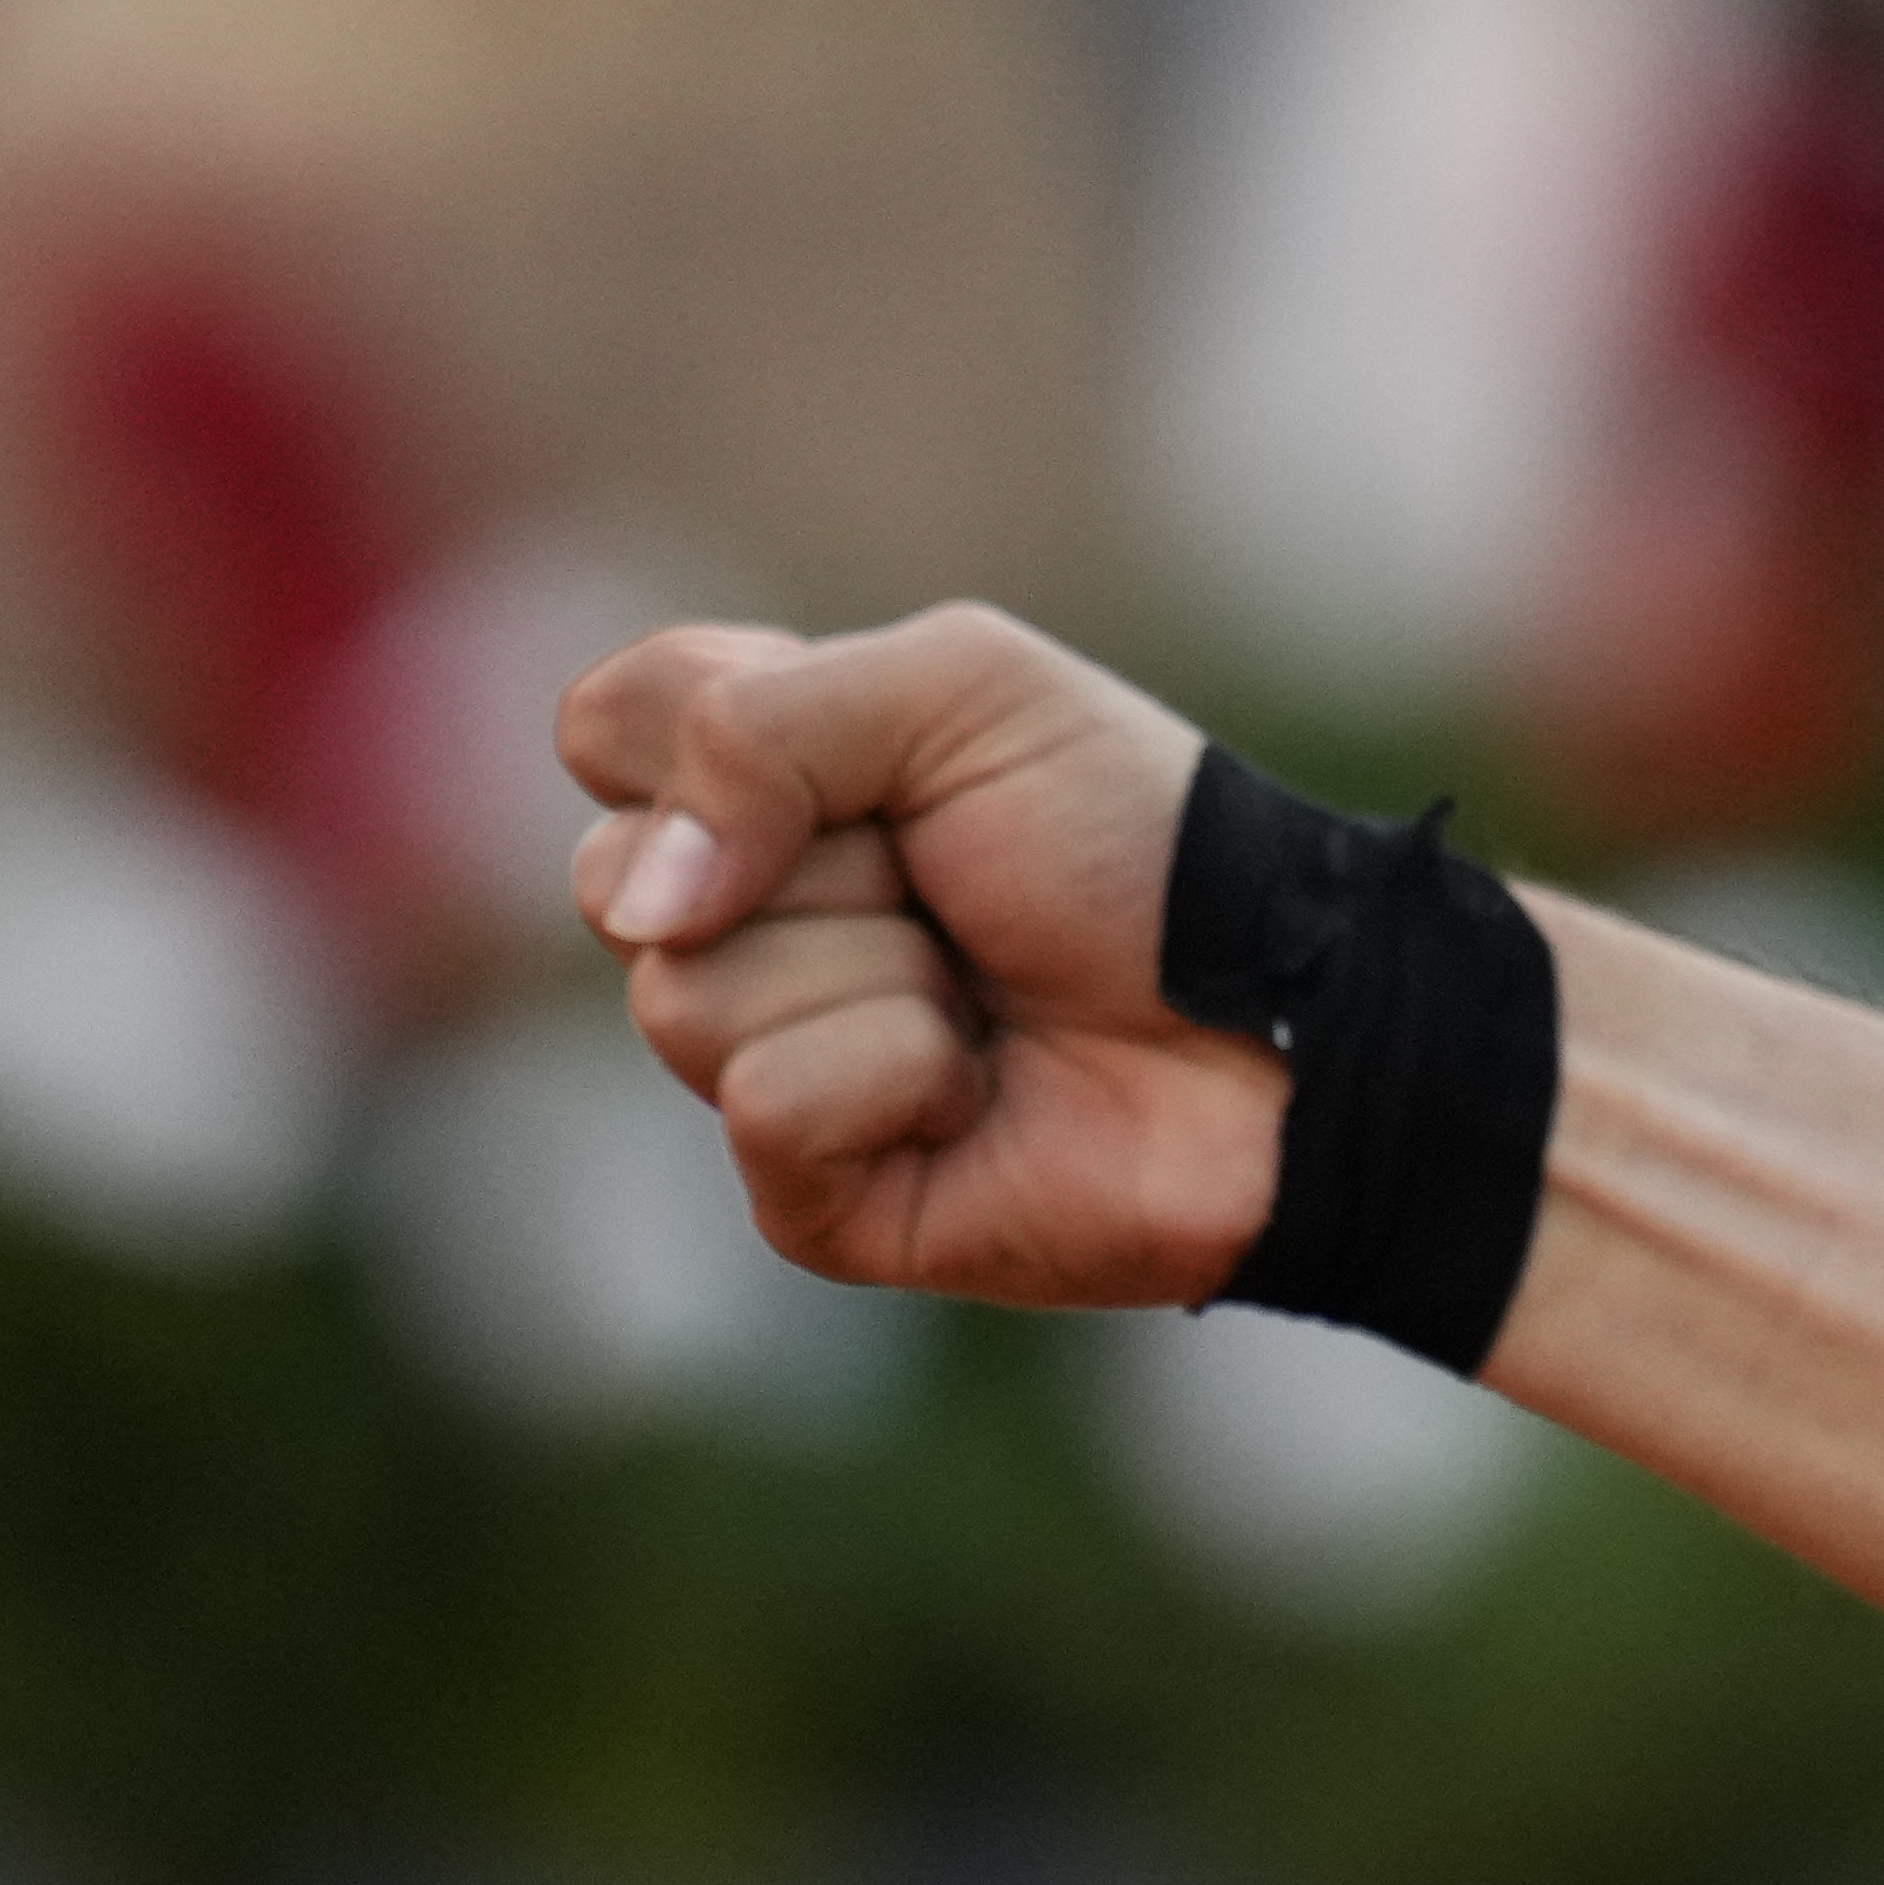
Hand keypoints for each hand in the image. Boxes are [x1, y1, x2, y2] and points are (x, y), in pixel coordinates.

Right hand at [558, 608, 1272, 1306]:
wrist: (1276, 1014)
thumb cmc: (1134, 843)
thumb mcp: (966, 690)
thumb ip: (759, 726)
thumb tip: (647, 900)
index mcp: (763, 787)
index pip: (608, 727)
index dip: (716, 732)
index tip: (878, 756)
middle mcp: (737, 925)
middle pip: (616, 879)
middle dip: (822, 856)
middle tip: (948, 880)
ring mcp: (761, 1062)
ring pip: (687, 997)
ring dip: (880, 968)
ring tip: (979, 989)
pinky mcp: (805, 1194)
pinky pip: (771, 1105)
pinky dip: (900, 1072)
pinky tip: (980, 1087)